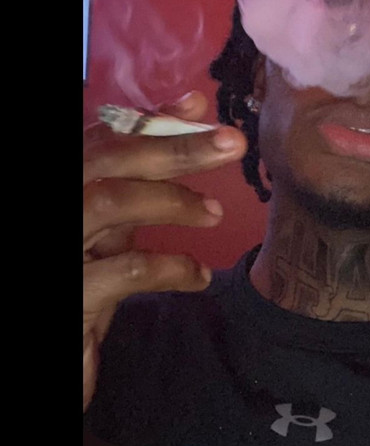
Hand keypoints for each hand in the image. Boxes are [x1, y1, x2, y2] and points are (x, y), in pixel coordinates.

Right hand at [83, 91, 246, 410]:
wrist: (72, 339)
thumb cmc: (87, 271)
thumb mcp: (115, 218)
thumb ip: (146, 166)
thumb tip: (192, 106)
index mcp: (73, 179)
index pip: (103, 137)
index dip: (152, 119)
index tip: (198, 106)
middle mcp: (61, 201)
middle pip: (107, 158)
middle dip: (175, 146)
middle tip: (232, 141)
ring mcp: (62, 246)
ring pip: (112, 202)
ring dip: (173, 201)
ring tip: (216, 212)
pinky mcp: (73, 292)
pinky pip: (127, 269)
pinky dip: (173, 267)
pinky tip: (200, 275)